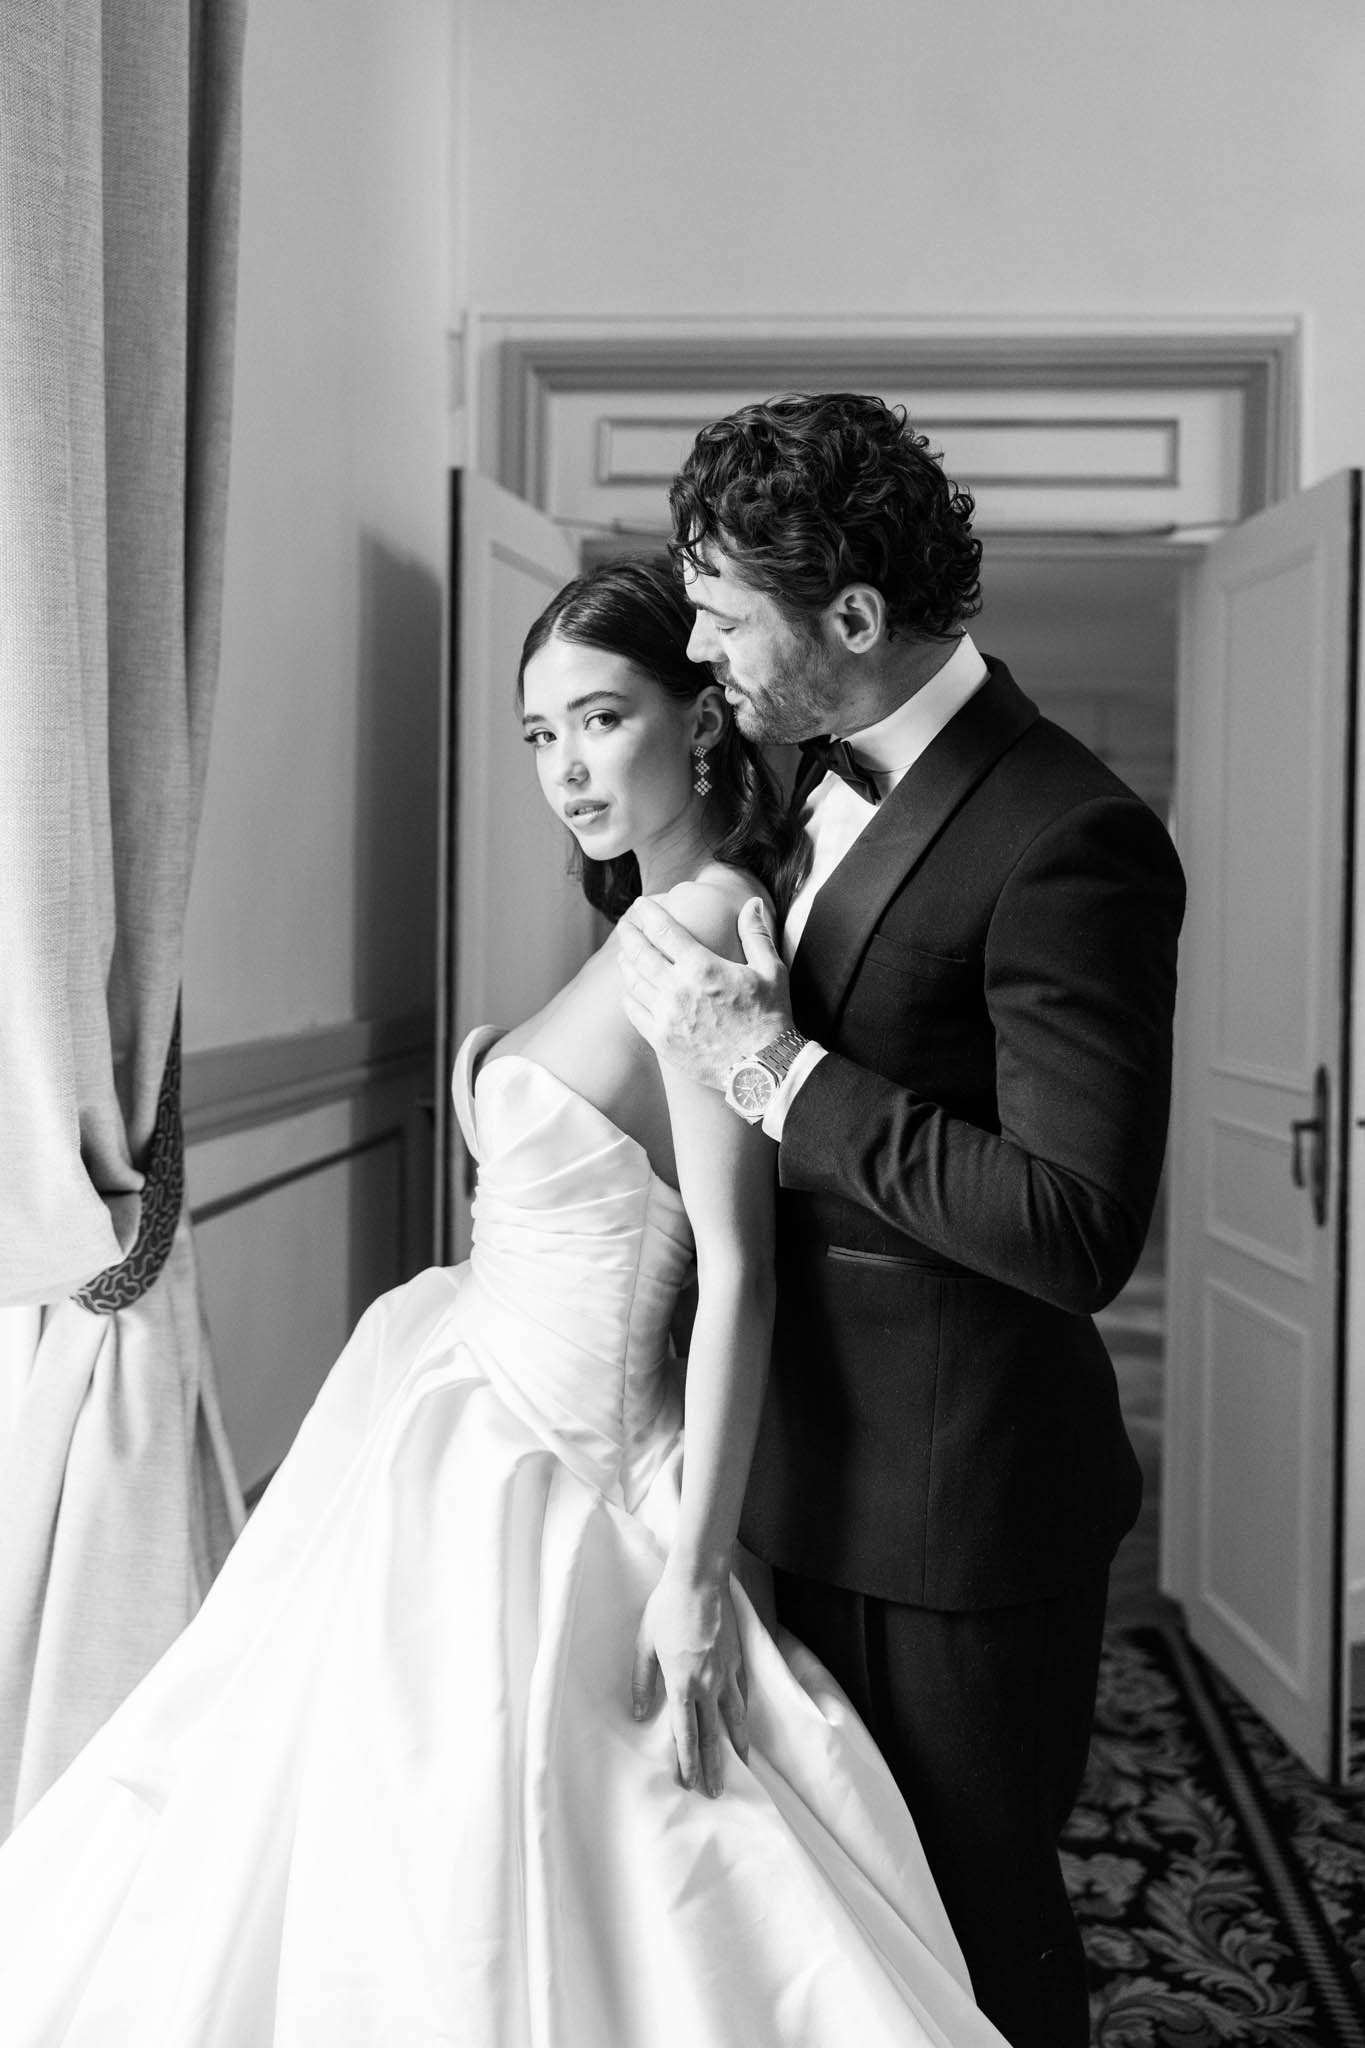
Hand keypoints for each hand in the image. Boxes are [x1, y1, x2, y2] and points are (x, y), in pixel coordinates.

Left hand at [618, 896, 791, 1090]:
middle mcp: (677, 989)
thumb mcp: (771, 970)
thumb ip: (756, 934)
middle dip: (629, 934)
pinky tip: (629, 990)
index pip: (663, 930)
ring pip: (633, 982)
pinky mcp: (661, 1040)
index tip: (640, 905)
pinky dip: (628, 996)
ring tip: (625, 954)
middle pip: (640, 953)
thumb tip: (751, 902)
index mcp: (702, 967)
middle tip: (625, 926)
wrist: (763, 1067)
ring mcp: (666, 1016)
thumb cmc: (770, 1016)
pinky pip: (634, 1012)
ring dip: (626, 963)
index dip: (648, 913)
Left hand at [631, 1565, 749, 1795]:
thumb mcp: (645, 1643)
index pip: (687, 1733)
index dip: (688, 1761)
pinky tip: (743, 1721)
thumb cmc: (666, 1609)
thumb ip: (643, 1681)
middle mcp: (709, 1684)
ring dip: (737, 1745)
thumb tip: (641, 1713)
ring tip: (742, 1765)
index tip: (690, 1783)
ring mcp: (728, 1672)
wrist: (700, 1579)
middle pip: (713, 1734)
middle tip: (717, 1792)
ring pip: (735, 1717)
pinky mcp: (739, 1659)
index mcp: (683, 1684)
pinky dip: (743, 1713)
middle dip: (714, 1765)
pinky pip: (742, 1693)